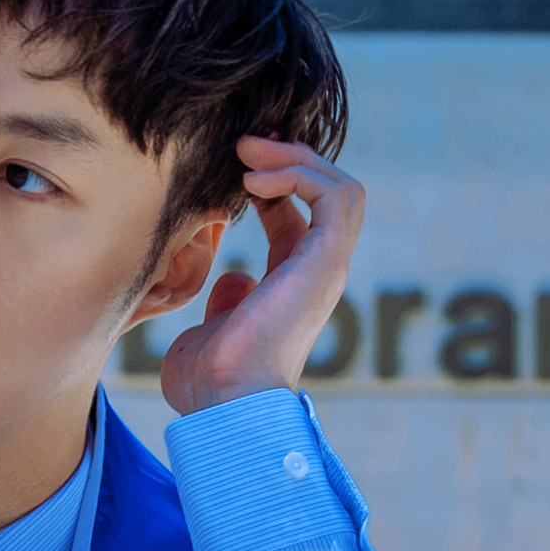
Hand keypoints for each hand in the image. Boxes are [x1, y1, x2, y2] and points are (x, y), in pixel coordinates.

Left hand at [160, 141, 365, 413]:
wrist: (225, 404)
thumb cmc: (209, 384)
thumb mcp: (211, 332)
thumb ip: (225, 305)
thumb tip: (234, 284)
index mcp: (290, 287)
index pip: (294, 218)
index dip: (268, 185)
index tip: (231, 170)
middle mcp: (315, 273)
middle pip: (326, 194)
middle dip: (288, 160)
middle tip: (243, 145)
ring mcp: (326, 266)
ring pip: (340, 187)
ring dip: (297, 160)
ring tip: (251, 153)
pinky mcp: (327, 260)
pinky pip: (336, 196)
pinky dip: (300, 175)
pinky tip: (255, 180)